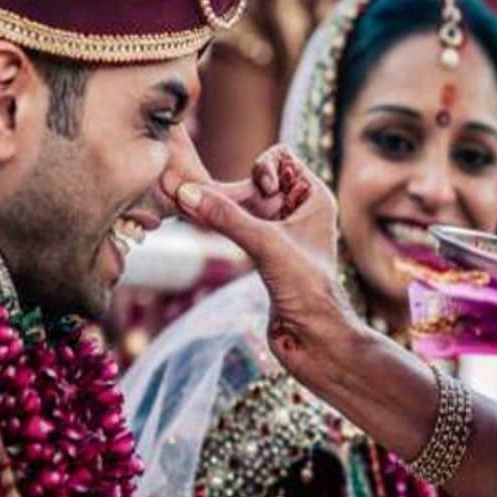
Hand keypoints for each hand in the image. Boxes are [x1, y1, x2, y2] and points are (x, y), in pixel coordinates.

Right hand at [174, 146, 360, 376]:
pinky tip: (191, 219)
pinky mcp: (262, 254)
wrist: (313, 339)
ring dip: (215, 206)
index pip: (282, 157)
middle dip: (227, 189)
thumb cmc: (308, 290)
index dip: (262, 166)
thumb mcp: (266, 245)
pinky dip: (215, 223)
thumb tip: (186, 192)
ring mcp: (279, 232)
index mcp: (314, 198)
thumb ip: (226, 217)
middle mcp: (297, 211)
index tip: (258, 189)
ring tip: (182, 203)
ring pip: (240, 205)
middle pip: (253, 181)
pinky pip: (234, 227)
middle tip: (190, 192)